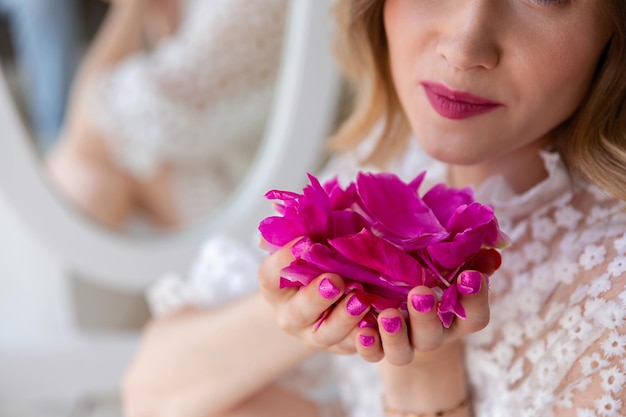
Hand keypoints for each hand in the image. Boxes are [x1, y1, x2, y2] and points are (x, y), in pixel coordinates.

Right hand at [258, 239, 371, 354]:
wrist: (335, 296)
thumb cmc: (321, 260)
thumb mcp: (313, 242)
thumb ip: (307, 228)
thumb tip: (300, 208)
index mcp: (277, 287)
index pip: (270, 275)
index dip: (283, 259)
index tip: (304, 240)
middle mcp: (290, 315)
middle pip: (297, 311)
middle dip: (316, 297)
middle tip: (335, 280)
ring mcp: (314, 335)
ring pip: (326, 334)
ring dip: (344, 318)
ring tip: (361, 300)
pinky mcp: (341, 347)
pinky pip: (353, 346)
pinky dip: (367, 337)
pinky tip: (379, 322)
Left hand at [355, 272, 489, 365]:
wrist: (393, 293)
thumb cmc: (427, 273)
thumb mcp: (445, 264)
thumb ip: (467, 259)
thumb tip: (492, 254)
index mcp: (454, 317)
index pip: (475, 316)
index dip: (476, 299)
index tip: (471, 276)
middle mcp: (430, 335)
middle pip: (432, 336)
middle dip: (426, 317)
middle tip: (419, 294)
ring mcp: (402, 344)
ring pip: (402, 353)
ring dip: (395, 335)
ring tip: (386, 314)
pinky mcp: (376, 347)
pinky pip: (372, 354)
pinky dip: (368, 345)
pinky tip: (362, 330)